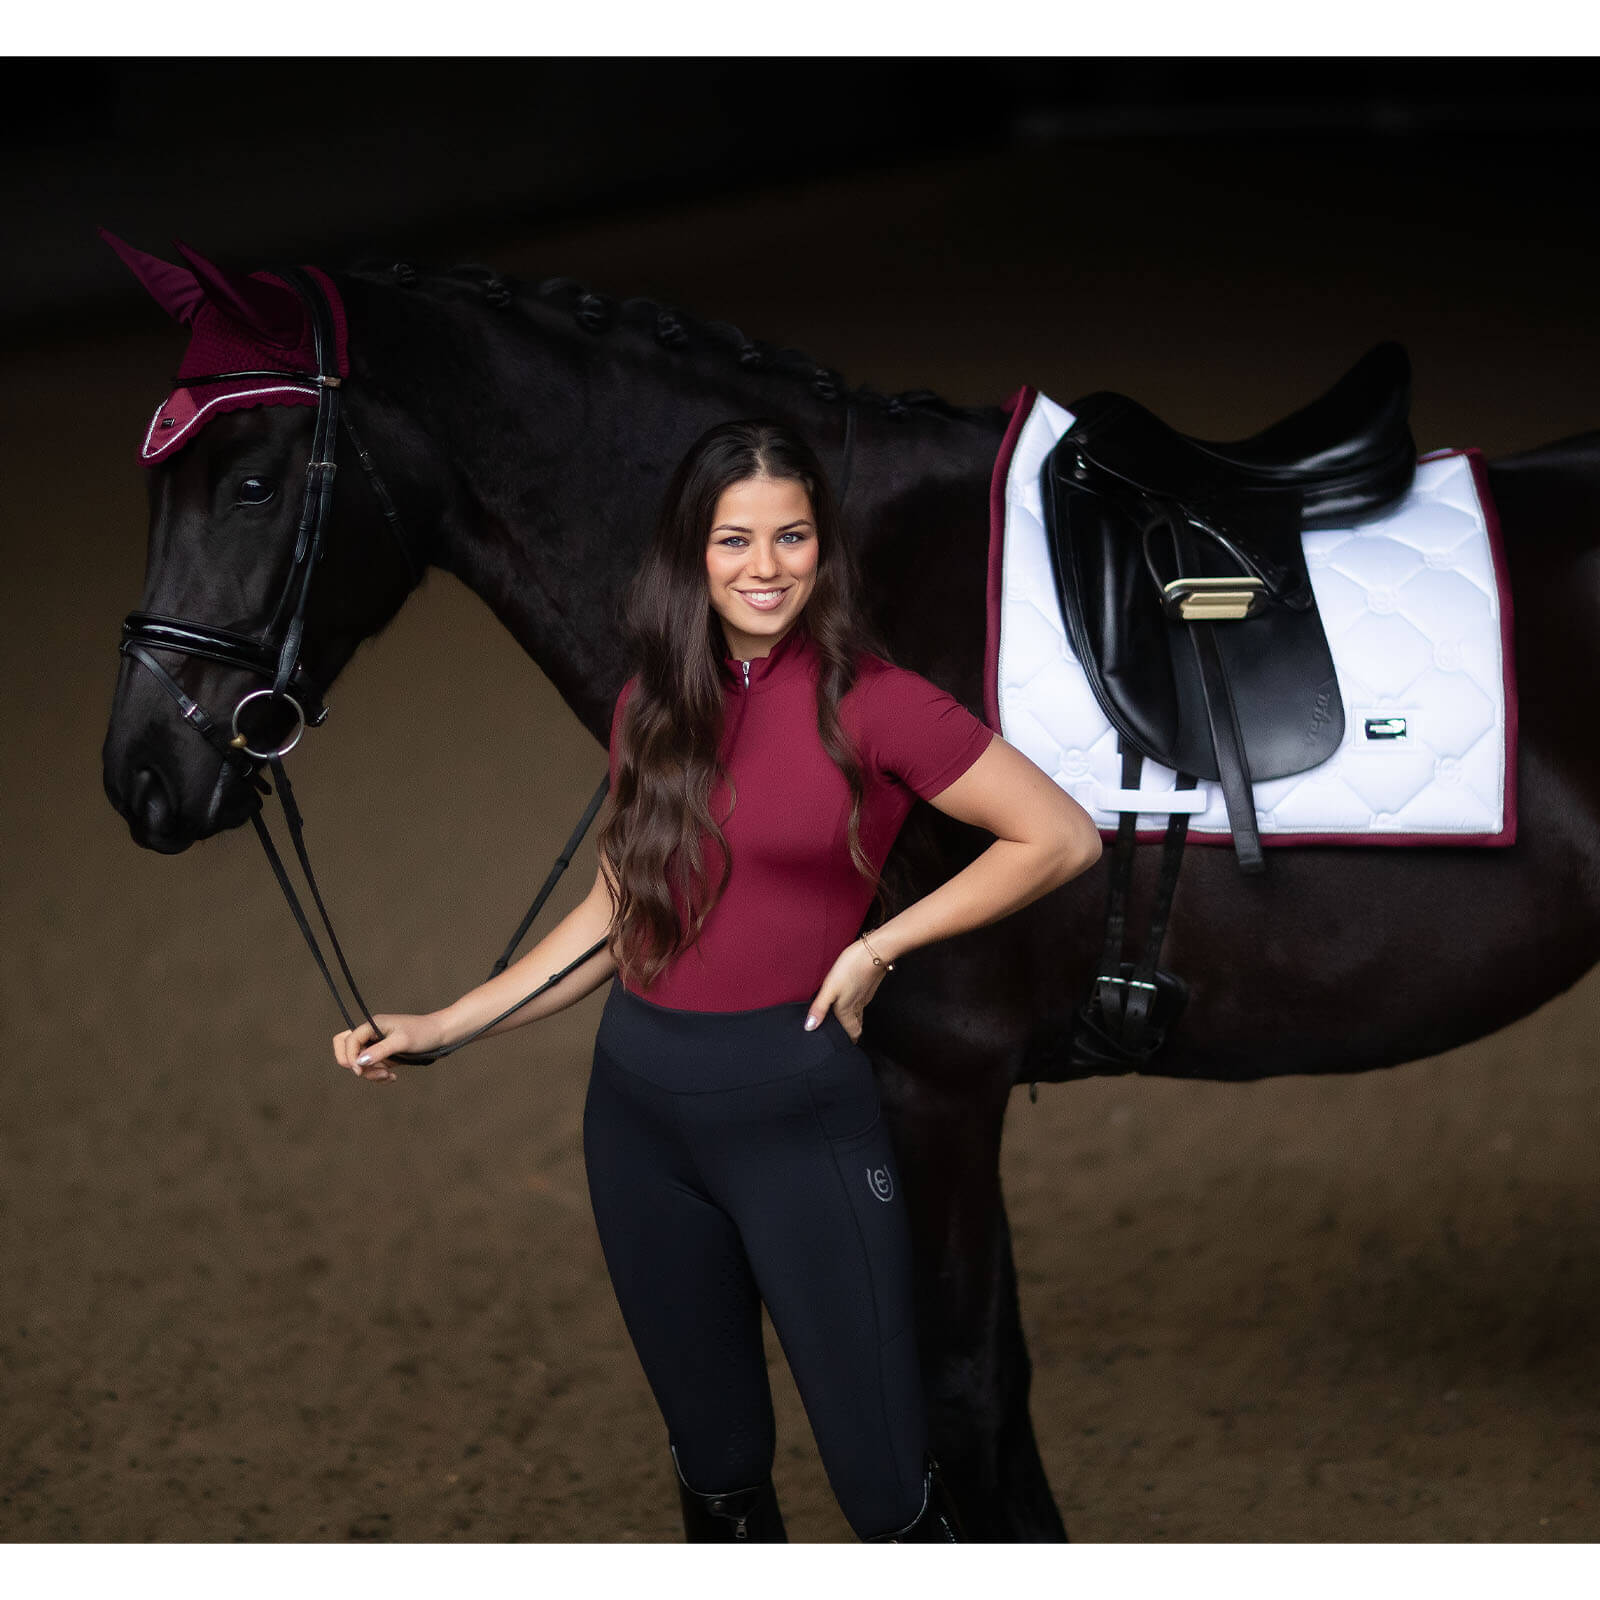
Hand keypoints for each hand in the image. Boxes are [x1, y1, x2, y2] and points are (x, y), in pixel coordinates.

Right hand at [332, 1012, 446, 1082]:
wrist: (441, 1035)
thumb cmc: (423, 1033)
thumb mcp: (402, 1041)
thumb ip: (380, 1051)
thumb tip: (359, 1062)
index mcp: (372, 1025)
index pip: (347, 1041)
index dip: (350, 1057)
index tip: (360, 1071)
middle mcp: (371, 1034)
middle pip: (345, 1049)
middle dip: (354, 1065)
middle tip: (369, 1072)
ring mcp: (376, 1045)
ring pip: (359, 1062)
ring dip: (370, 1073)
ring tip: (389, 1076)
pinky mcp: (384, 1055)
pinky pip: (371, 1068)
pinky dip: (377, 1075)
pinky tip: (392, 1077)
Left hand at [804, 938, 889, 1042]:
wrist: (874, 952)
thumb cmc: (851, 968)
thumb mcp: (830, 988)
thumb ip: (820, 1008)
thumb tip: (810, 1027)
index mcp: (848, 1009)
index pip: (852, 1032)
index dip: (850, 1040)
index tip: (846, 1045)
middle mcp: (859, 1005)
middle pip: (857, 1024)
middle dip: (852, 1032)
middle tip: (846, 1036)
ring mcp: (865, 995)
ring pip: (860, 1013)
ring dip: (855, 1019)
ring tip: (846, 1021)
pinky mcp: (869, 986)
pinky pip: (863, 1001)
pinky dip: (858, 1005)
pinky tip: (852, 999)